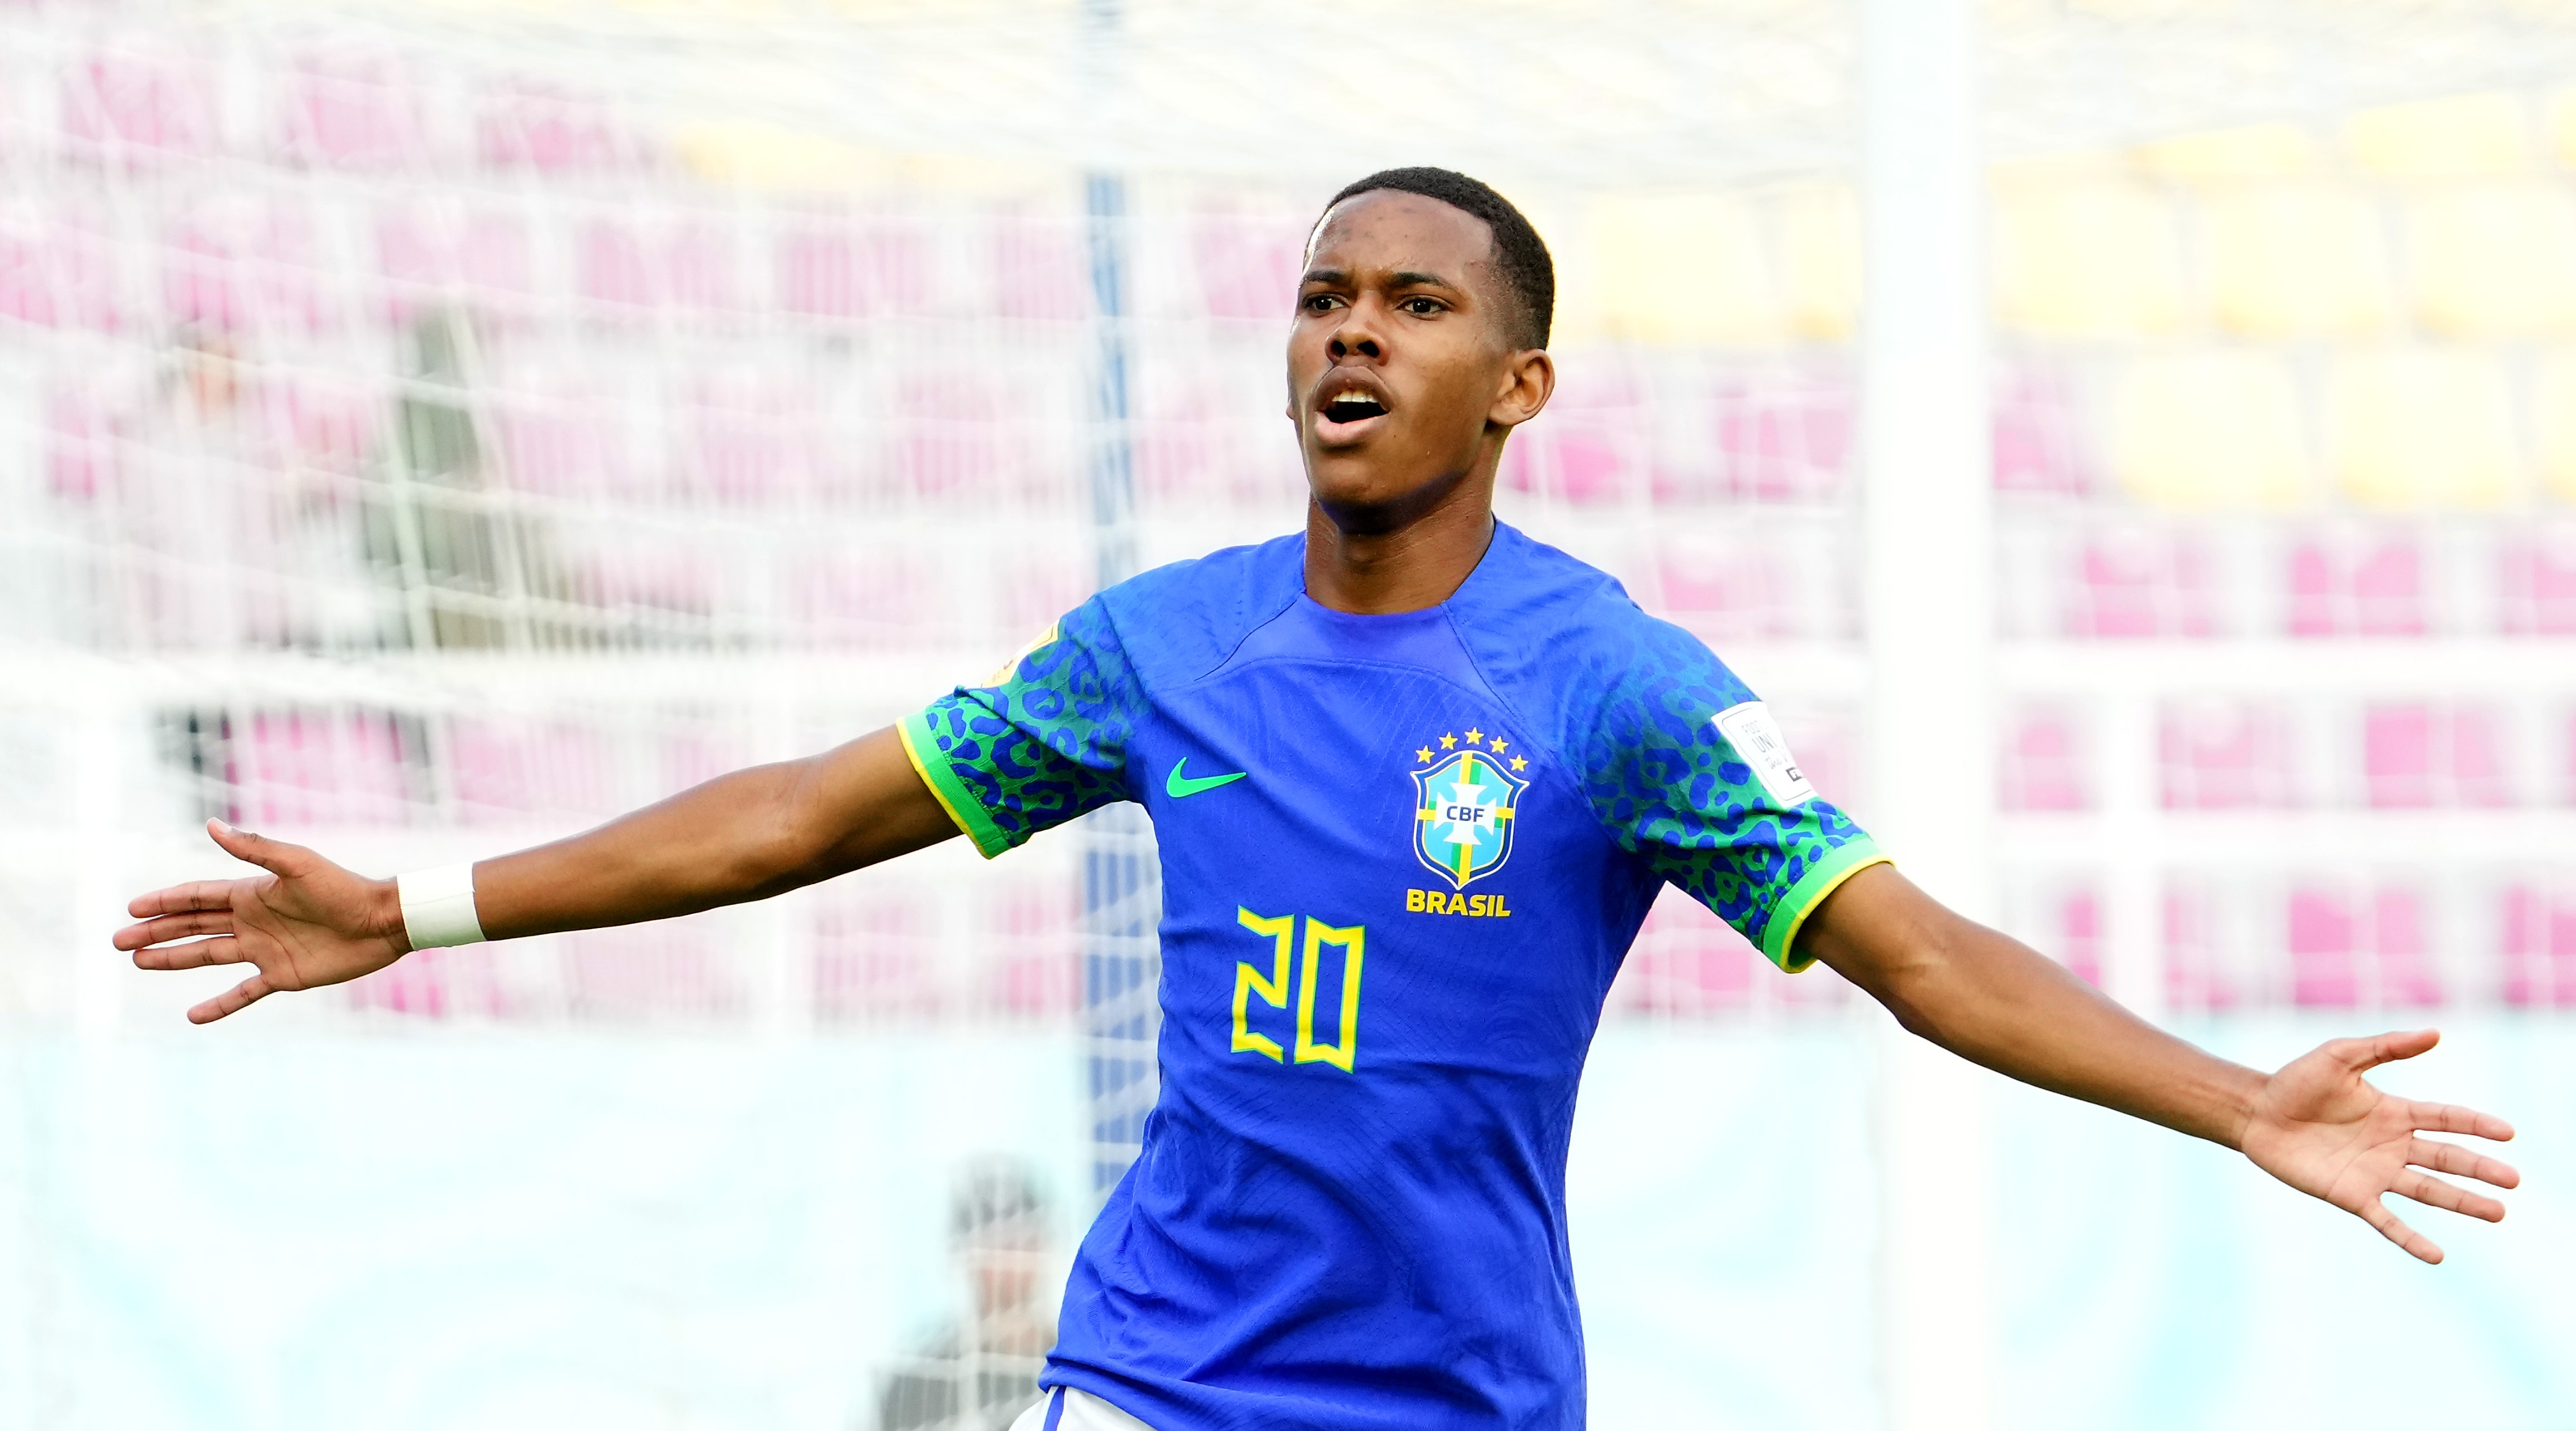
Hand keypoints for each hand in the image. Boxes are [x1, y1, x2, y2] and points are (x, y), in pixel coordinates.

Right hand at [111, 819, 410, 1023]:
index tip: (132, 907)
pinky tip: (193, 1015)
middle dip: (157, 931)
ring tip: (139, 961)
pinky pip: (243, 993)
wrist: (382, 922)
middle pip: (193, 926)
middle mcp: (253, 921)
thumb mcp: (296, 864)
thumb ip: (253, 849)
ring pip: (208, 955)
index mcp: (252, 894)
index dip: (165, 901)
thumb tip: (211, 825)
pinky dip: (219, 1005)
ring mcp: (265, 950)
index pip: (197, 897)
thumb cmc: (343, 888)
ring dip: (173, 958)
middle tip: (118, 939)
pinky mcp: (283, 975)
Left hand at [2240, 1030, 2517, 1263]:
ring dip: (2463, 1202)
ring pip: (2428, 1190)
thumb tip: (2436, 1033)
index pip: (2446, 1119)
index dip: (2476, 1124)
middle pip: (2446, 1158)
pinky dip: (2411, 1239)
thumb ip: (2386, 1047)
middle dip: (2480, 1169)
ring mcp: (2374, 1172)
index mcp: (2394, 1112)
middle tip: (2513, 1179)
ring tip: (2498, 1213)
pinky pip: (2387, 1221)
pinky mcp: (2352, 1195)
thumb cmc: (2295, 1081)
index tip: (2507, 1132)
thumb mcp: (2340, 1056)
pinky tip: (2437, 1255)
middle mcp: (2392, 1145)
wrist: (2255, 1113)